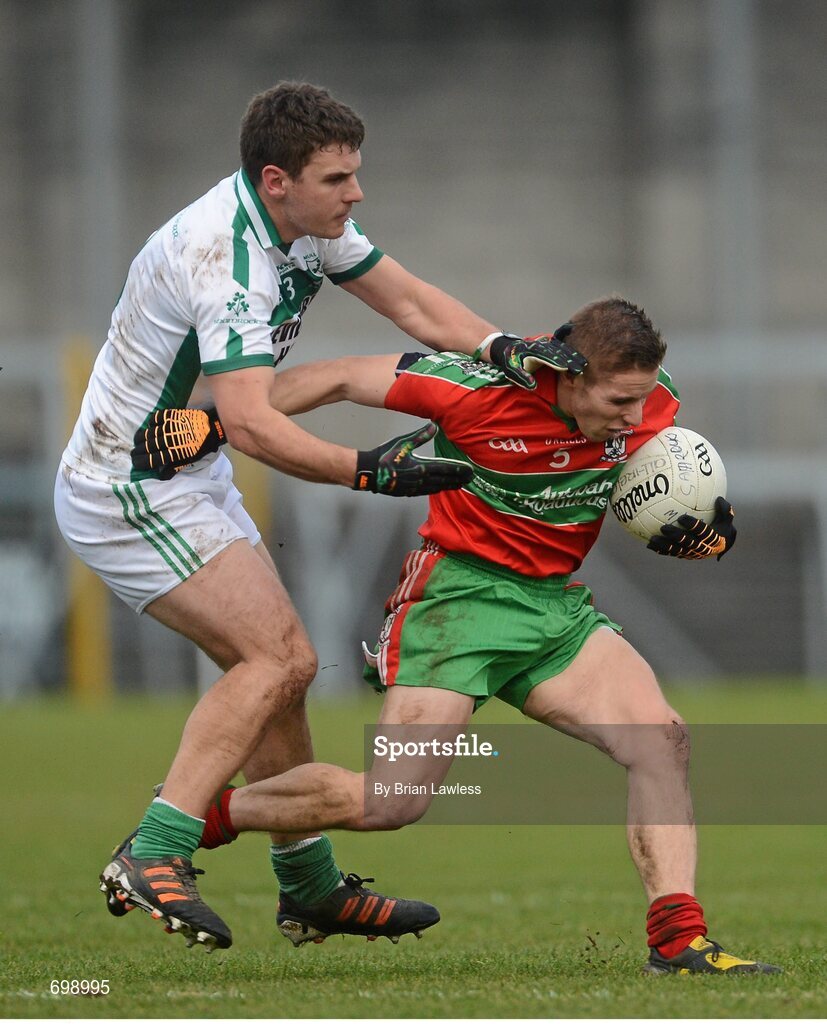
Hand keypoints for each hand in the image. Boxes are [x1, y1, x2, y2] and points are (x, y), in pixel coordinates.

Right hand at [132, 407, 225, 478]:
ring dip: (140, 438)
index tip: (135, 463)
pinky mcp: (171, 415)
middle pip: (146, 447)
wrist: (213, 427)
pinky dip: (150, 423)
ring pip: (147, 433)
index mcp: (173, 453)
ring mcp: (168, 427)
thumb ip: (174, 467)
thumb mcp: (190, 459)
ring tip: (138, 441)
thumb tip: (161, 477)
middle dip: (138, 451)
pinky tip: (151, 427)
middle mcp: (168, 440)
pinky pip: (154, 418)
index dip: (141, 462)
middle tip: (134, 452)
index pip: (151, 460)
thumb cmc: (202, 446)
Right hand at [353, 422, 472, 496]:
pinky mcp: (409, 492)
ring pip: (437, 487)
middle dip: (458, 479)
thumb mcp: (403, 443)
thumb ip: (420, 436)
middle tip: (470, 479)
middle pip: (445, 480)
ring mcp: (415, 488)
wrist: (369, 473)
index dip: (459, 470)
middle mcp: (421, 480)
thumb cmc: (385, 457)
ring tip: (459, 485)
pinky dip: (437, 489)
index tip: (470, 470)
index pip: (446, 469)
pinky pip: (427, 491)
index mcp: (422, 467)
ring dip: (449, 486)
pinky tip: (439, 488)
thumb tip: (434, 426)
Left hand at [487, 323, 587, 389]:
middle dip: (571, 360)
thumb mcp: (512, 371)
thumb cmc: (510, 361)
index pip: (549, 358)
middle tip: (582, 369)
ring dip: (573, 355)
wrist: (507, 348)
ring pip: (562, 348)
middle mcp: (541, 346)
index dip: (560, 363)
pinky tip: (579, 354)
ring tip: (584, 363)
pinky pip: (561, 345)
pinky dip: (570, 349)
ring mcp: (545, 344)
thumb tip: (533, 386)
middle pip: (559, 353)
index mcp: (533, 352)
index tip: (570, 369)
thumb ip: (522, 378)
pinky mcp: (548, 344)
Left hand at [647, 497, 736, 559]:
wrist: (720, 547)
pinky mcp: (685, 556)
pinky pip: (672, 554)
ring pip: (678, 551)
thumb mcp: (726, 519)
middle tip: (664, 527)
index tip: (682, 517)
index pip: (703, 532)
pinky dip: (661, 550)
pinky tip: (649, 545)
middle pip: (688, 543)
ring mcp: (693, 554)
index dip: (693, 526)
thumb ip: (725, 510)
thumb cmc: (721, 527)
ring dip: (665, 545)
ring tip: (653, 539)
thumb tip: (719, 498)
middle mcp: (703, 548)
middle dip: (676, 536)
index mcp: (713, 539)